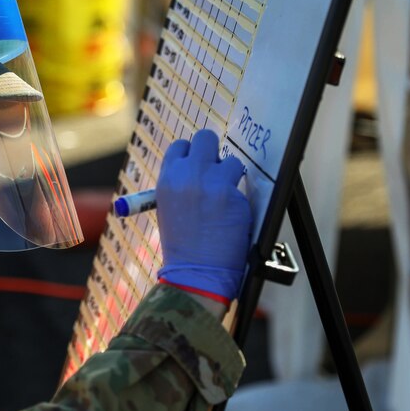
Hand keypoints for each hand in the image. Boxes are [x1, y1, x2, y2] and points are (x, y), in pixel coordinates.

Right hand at [155, 129, 251, 301]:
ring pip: (231, 160)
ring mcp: (212, 183)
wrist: (196, 272)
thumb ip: (181, 183)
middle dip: (214, 152)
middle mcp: (188, 175)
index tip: (200, 164)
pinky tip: (231, 215)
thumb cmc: (182, 244)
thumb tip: (199, 166)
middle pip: (206, 138)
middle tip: (217, 170)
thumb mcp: (168, 207)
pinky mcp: (233, 195)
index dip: (193, 154)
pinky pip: (242, 184)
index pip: (182, 146)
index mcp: (167, 179)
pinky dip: (239, 197)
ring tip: (224, 199)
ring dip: (230, 176)